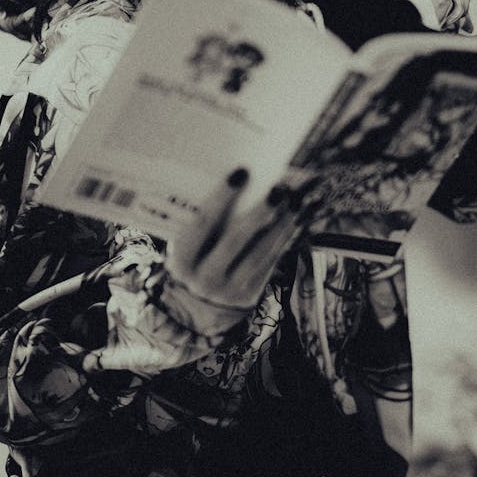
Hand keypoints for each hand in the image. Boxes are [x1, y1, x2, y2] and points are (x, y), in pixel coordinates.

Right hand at [164, 169, 310, 331]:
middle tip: (279, 188)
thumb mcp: (189, 245)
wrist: (196, 306)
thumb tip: (246, 179)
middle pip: (234, 240)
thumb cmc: (195, 258)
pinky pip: (271, 263)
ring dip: (281, 225)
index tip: (242, 171)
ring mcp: (228, 290)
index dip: (222, 196)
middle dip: (259, 212)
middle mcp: (204, 278)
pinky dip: (285, 239)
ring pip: (260, 253)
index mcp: (181, 260)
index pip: (201, 224)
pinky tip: (296, 219)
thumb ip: (207, 222)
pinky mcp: (249, 295)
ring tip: (296, 200)